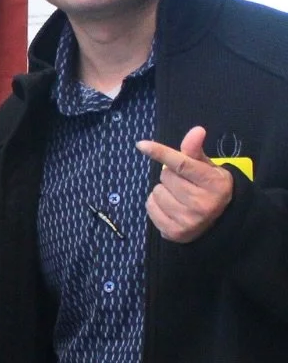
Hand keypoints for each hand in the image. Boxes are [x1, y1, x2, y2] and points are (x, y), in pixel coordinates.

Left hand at [136, 126, 233, 243]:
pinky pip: (150, 206)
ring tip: (178, 196)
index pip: (182, 164)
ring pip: (156, 191)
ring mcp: (188, 220)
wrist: (220, 221)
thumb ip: (196, 151)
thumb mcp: (209, 167)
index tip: (142, 145)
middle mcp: (202, 203)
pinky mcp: (174, 232)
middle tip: (184, 182)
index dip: (161, 152)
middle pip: (166, 176)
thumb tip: (196, 130)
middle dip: (171, 175)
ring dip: (163, 190)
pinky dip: (156, 203)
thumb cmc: (210, 188)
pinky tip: (170, 207)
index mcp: (214, 183)